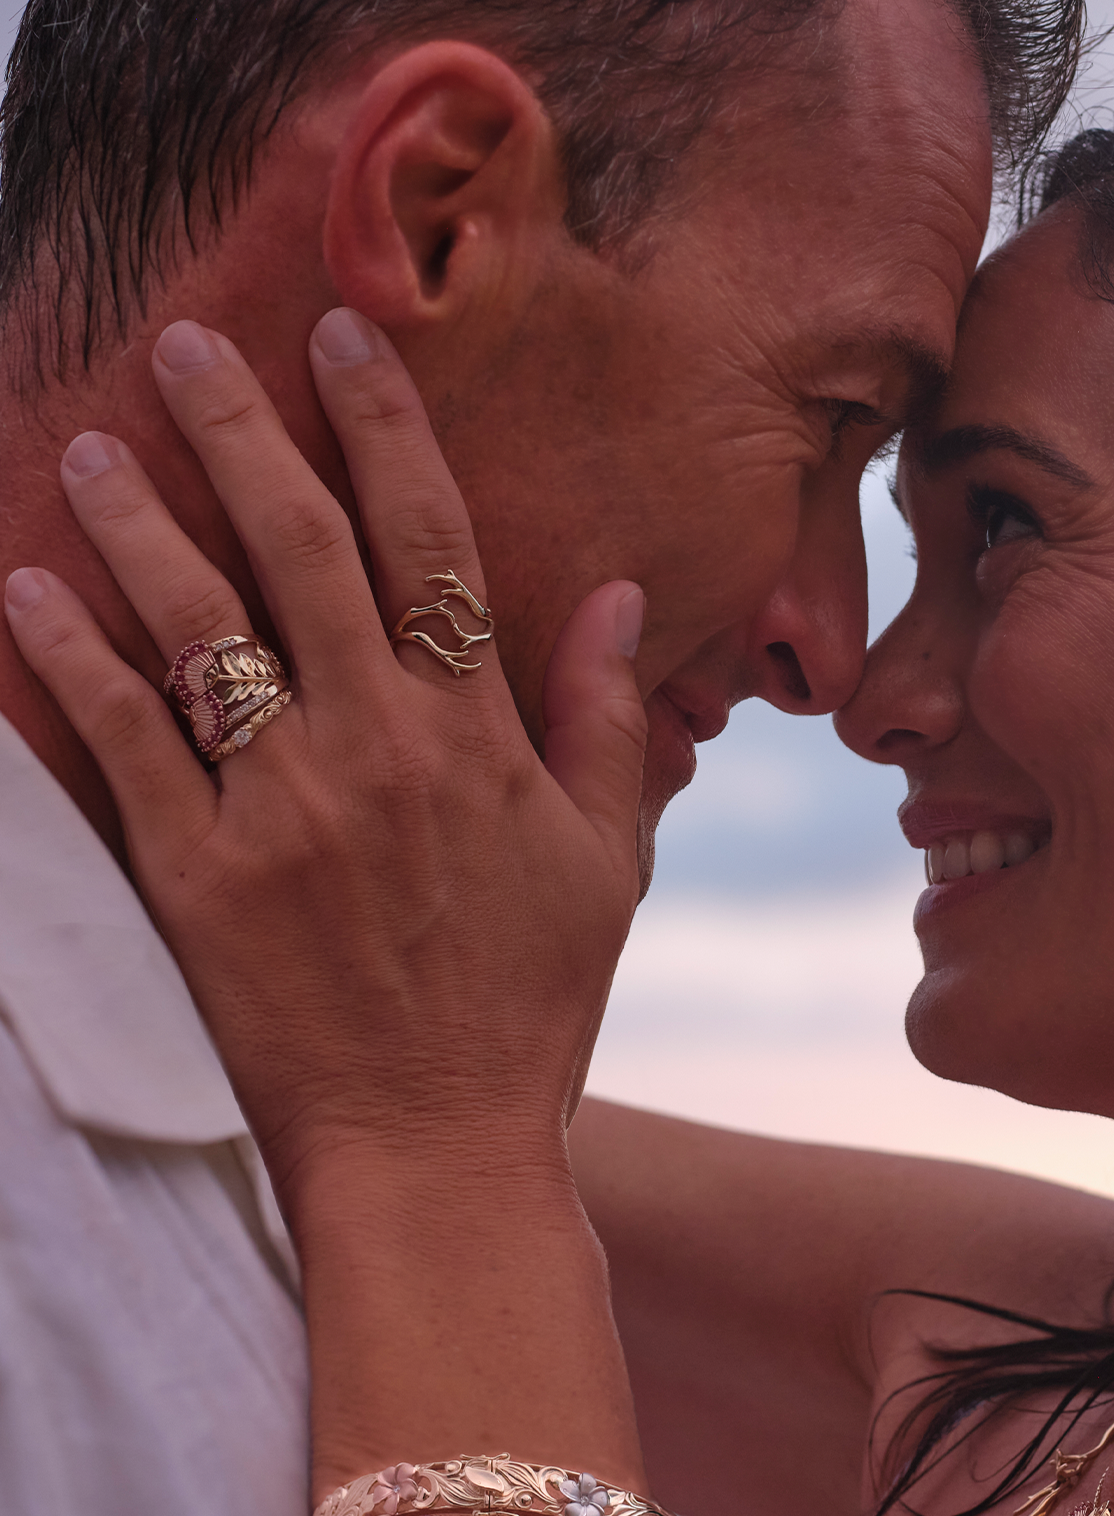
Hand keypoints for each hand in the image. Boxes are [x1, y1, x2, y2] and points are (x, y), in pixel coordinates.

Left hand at [3, 309, 647, 1201]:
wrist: (434, 1142)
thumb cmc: (532, 1000)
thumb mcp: (607, 860)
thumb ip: (608, 721)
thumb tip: (619, 600)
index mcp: (475, 737)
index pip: (429, 543)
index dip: (386, 427)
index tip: (345, 339)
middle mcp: (375, 749)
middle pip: (298, 552)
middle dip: (244, 431)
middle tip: (187, 343)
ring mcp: (278, 811)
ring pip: (197, 632)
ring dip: (139, 526)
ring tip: (93, 444)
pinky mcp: (196, 879)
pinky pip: (123, 750)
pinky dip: (72, 665)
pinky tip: (28, 593)